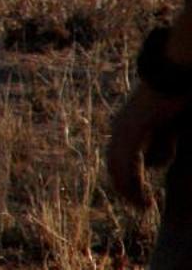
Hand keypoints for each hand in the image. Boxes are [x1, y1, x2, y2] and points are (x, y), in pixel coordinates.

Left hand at [107, 82, 190, 207]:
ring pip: (119, 167)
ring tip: (144, 206)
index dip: (126, 182)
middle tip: (140, 208)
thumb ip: (158, 146)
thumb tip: (151, 166)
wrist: (171, 75)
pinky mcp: (134, 128)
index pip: (116, 161)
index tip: (138, 199)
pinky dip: (135, 179)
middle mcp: (118, 129)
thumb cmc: (171, 100)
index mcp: (123, 129)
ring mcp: (123, 128)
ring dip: (130, 190)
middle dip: (126, 190)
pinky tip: (145, 191)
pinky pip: (130, 159)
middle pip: (114, 167)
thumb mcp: (165, 131)